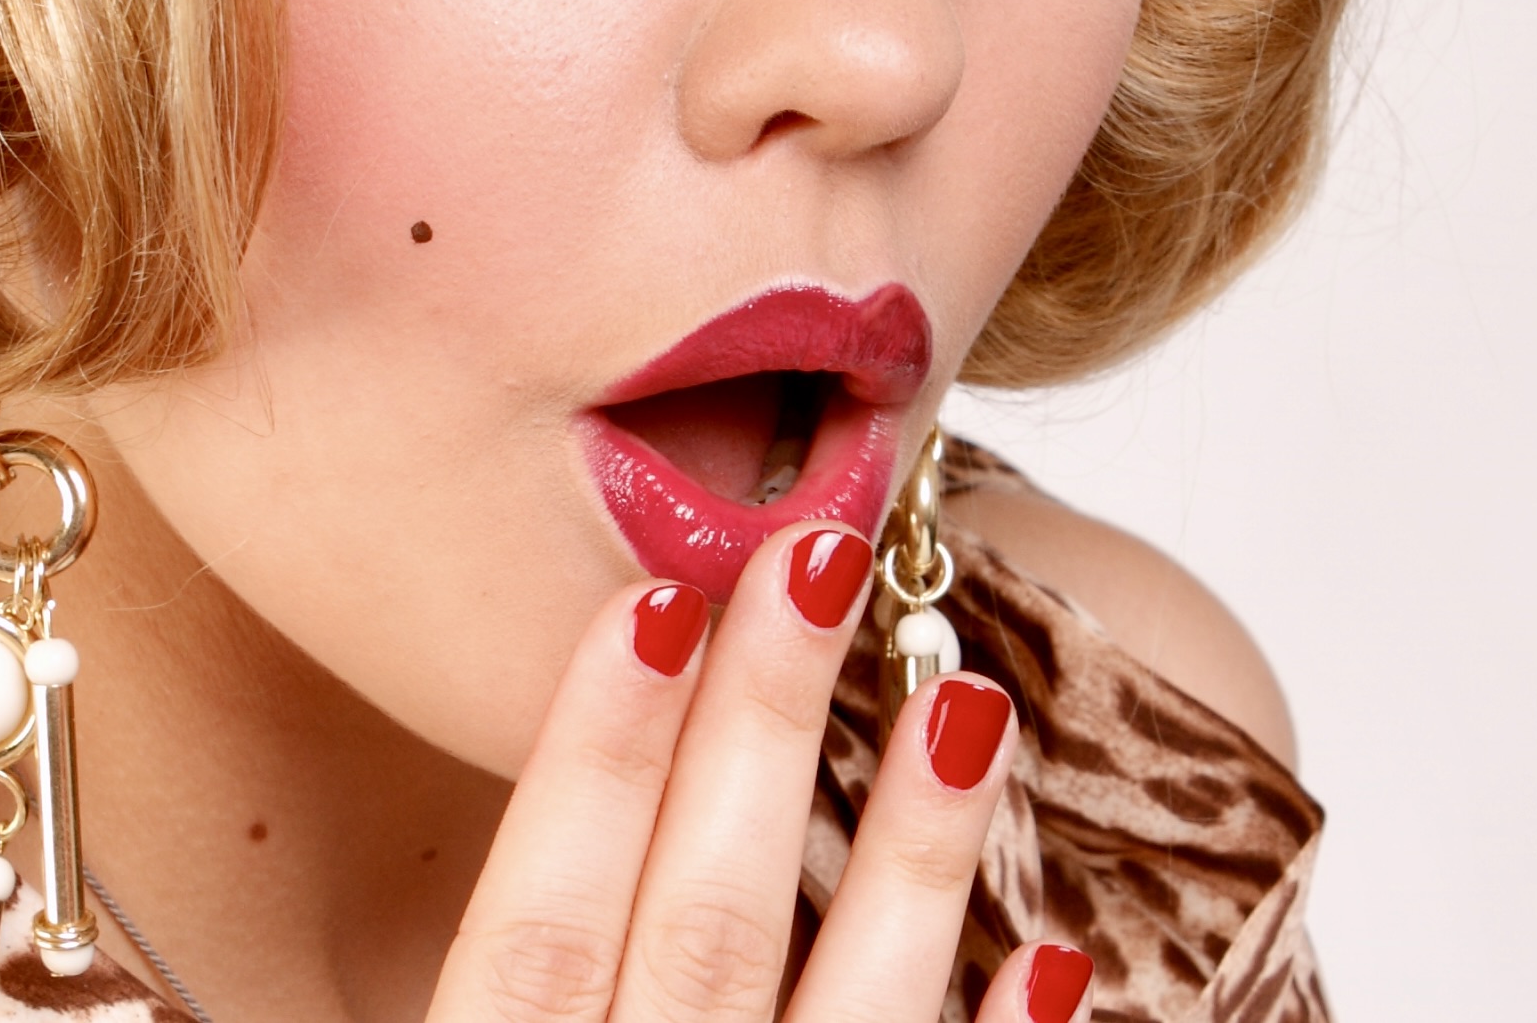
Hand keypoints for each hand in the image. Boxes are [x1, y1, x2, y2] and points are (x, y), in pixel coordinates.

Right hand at [429, 521, 1093, 1022]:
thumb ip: (487, 984)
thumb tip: (502, 808)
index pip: (535, 936)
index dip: (590, 764)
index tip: (652, 602)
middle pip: (703, 930)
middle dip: (758, 733)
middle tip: (815, 560)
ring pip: (848, 1021)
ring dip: (908, 856)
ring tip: (966, 701)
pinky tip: (1049, 950)